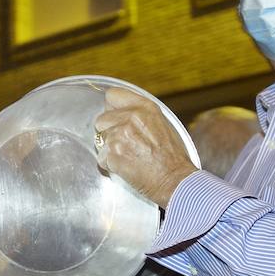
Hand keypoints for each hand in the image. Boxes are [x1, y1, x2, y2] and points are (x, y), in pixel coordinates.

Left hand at [94, 88, 197, 207]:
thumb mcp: (162, 124)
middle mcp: (131, 117)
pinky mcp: (112, 153)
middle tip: (125, 144)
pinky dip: (110, 165)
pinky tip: (127, 167)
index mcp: (144, 107)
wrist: (174, 180)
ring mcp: (120, 134)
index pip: (113, 95)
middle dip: (108, 132)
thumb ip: (140, 115)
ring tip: (129, 158)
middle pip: (101, 119)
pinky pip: (101, 158)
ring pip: (100, 140)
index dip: (111, 108)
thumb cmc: (172, 157)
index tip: (114, 117)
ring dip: (110, 150)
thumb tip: (120, 112)